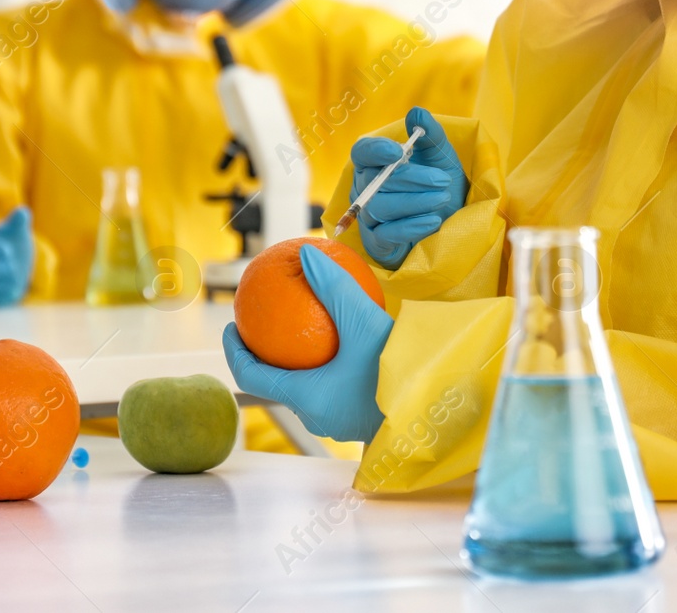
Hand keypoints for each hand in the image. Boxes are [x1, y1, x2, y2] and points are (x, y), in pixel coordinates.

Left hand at [223, 244, 393, 443]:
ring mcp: (341, 422)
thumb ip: (332, 286)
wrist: (444, 407)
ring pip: (306, 390)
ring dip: (297, 364)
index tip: (231, 327)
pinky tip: (344, 343)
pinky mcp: (363, 419)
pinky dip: (325, 368)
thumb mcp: (364, 320)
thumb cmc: (401, 370)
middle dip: (266, 355)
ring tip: (302, 332)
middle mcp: (318, 416)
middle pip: (277, 384)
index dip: (234, 351)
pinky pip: (333, 391)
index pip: (252, 377)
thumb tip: (305, 254)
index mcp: (307, 398)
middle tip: (263, 326)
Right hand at [349, 107, 466, 268]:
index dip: (375, 151)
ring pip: (380, 207)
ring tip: (442, 198)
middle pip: (375, 181)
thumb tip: (417, 113)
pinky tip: (433, 220)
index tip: (398, 151)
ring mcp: (369, 217)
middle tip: (441, 180)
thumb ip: (430, 135)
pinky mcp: (377, 242)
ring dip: (414, 202)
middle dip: (411, 179)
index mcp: (376, 164)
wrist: (452, 221)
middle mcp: (365, 189)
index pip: (362, 153)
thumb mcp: (442, 157)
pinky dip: (411, 226)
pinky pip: (386, 234)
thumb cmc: (441, 184)